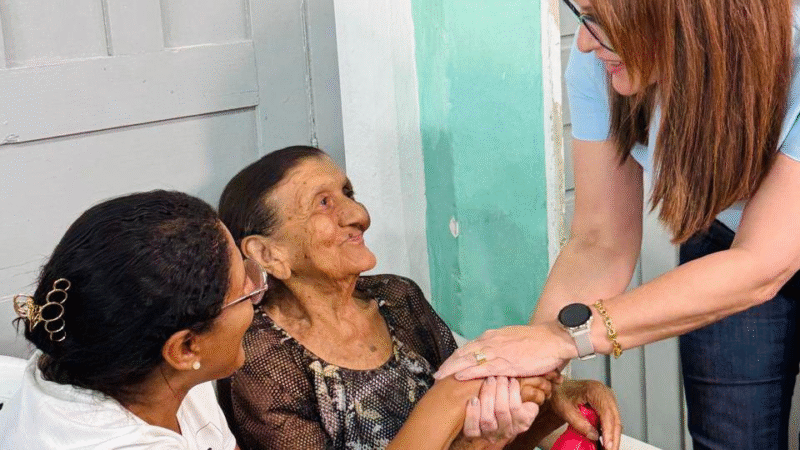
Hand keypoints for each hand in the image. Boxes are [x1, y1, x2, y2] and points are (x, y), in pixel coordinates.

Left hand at [434, 323, 575, 380]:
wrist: (554, 340)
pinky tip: (457, 377)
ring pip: (468, 359)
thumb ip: (501, 349)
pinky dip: (468, 372)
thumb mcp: (514, 343)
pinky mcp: (505, 362)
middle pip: (463, 353)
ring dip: (452, 368)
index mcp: (493, 337)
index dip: (455, 357)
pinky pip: (482, 368)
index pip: (468, 347)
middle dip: (449, 364)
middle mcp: (491, 341)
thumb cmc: (538, 343)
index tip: (446, 366)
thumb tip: (493, 359)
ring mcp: (497, 351)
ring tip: (439, 377)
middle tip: (436, 374)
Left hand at [463, 372, 561, 440]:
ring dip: (487, 396)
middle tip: (498, 376)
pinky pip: (472, 427)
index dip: (514, 393)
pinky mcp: (475, 436)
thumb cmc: (509, 411)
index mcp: (520, 423)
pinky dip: (472, 413)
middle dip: (499, 390)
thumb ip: (532, 394)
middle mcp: (506, 431)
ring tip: (488, 381)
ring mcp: (490, 434)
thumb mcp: (524, 405)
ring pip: (487, 418)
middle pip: (502, 410)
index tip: (512, 380)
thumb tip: (551, 377)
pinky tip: (472, 399)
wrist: (490, 434)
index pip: (518, 410)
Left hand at [550, 379, 620, 449]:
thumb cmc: (561, 395)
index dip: (608, 431)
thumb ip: (580, 423)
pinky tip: (606, 442)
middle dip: (613, 438)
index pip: (606, 413)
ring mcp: (608, 398)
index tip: (608, 445)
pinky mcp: (607, 404)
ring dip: (613, 436)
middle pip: (615, 418)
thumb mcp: (566, 411)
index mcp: (595, 390)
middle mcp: (605, 393)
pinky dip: (610, 432)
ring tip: (608, 449)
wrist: (559, 389)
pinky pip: (612, 420)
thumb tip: (595, 436)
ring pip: (616, 421)